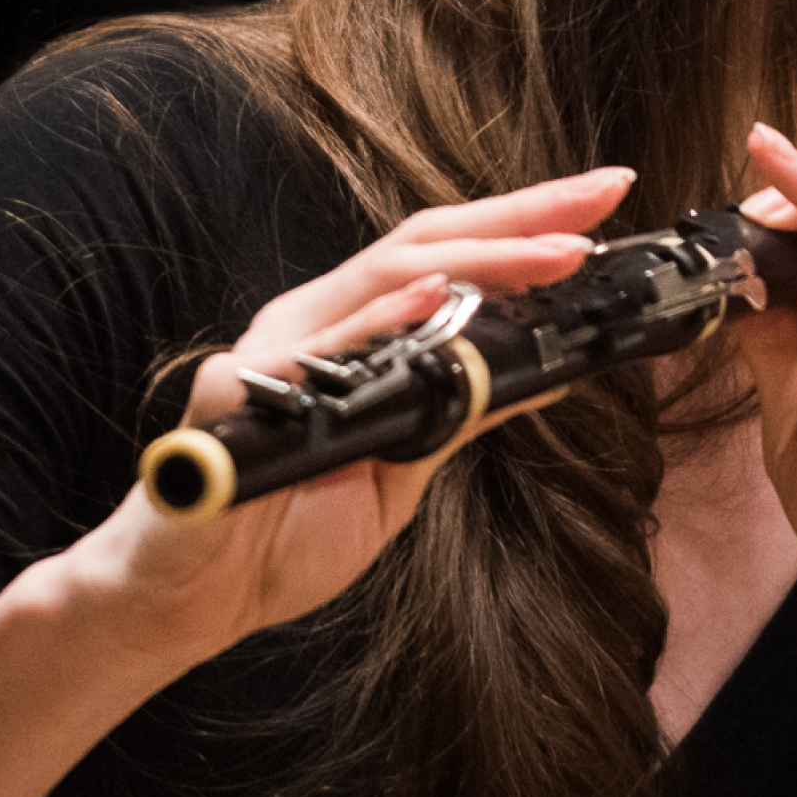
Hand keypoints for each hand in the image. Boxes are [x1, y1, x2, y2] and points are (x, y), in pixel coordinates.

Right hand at [39, 167, 633, 673]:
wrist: (193, 601)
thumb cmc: (284, 530)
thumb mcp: (406, 463)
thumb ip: (465, 410)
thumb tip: (556, 367)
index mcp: (349, 328)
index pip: (445, 252)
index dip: (524, 219)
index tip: (603, 195)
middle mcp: (309, 322)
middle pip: (420, 245)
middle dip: (519, 216)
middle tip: (600, 197)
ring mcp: (268, 352)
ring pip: (375, 282)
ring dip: (475, 263)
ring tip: (553, 252)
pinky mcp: (228, 400)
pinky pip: (309, 355)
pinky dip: (373, 329)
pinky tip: (430, 313)